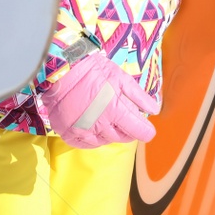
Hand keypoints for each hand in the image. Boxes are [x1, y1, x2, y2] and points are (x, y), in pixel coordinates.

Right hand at [38, 52, 159, 148]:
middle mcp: (101, 125)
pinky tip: (92, 127)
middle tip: (122, 116)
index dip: (146, 129)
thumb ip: (138, 96)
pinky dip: (92, 139)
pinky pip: (86, 145)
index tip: (145, 126)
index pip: (141, 132)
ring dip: (110, 133)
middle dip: (127, 129)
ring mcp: (84, 131)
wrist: (60, 69)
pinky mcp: (69, 133)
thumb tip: (154, 111)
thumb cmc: (92, 69)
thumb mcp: (120, 77)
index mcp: (116, 110)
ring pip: (106, 141)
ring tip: (105, 118)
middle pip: (124, 137)